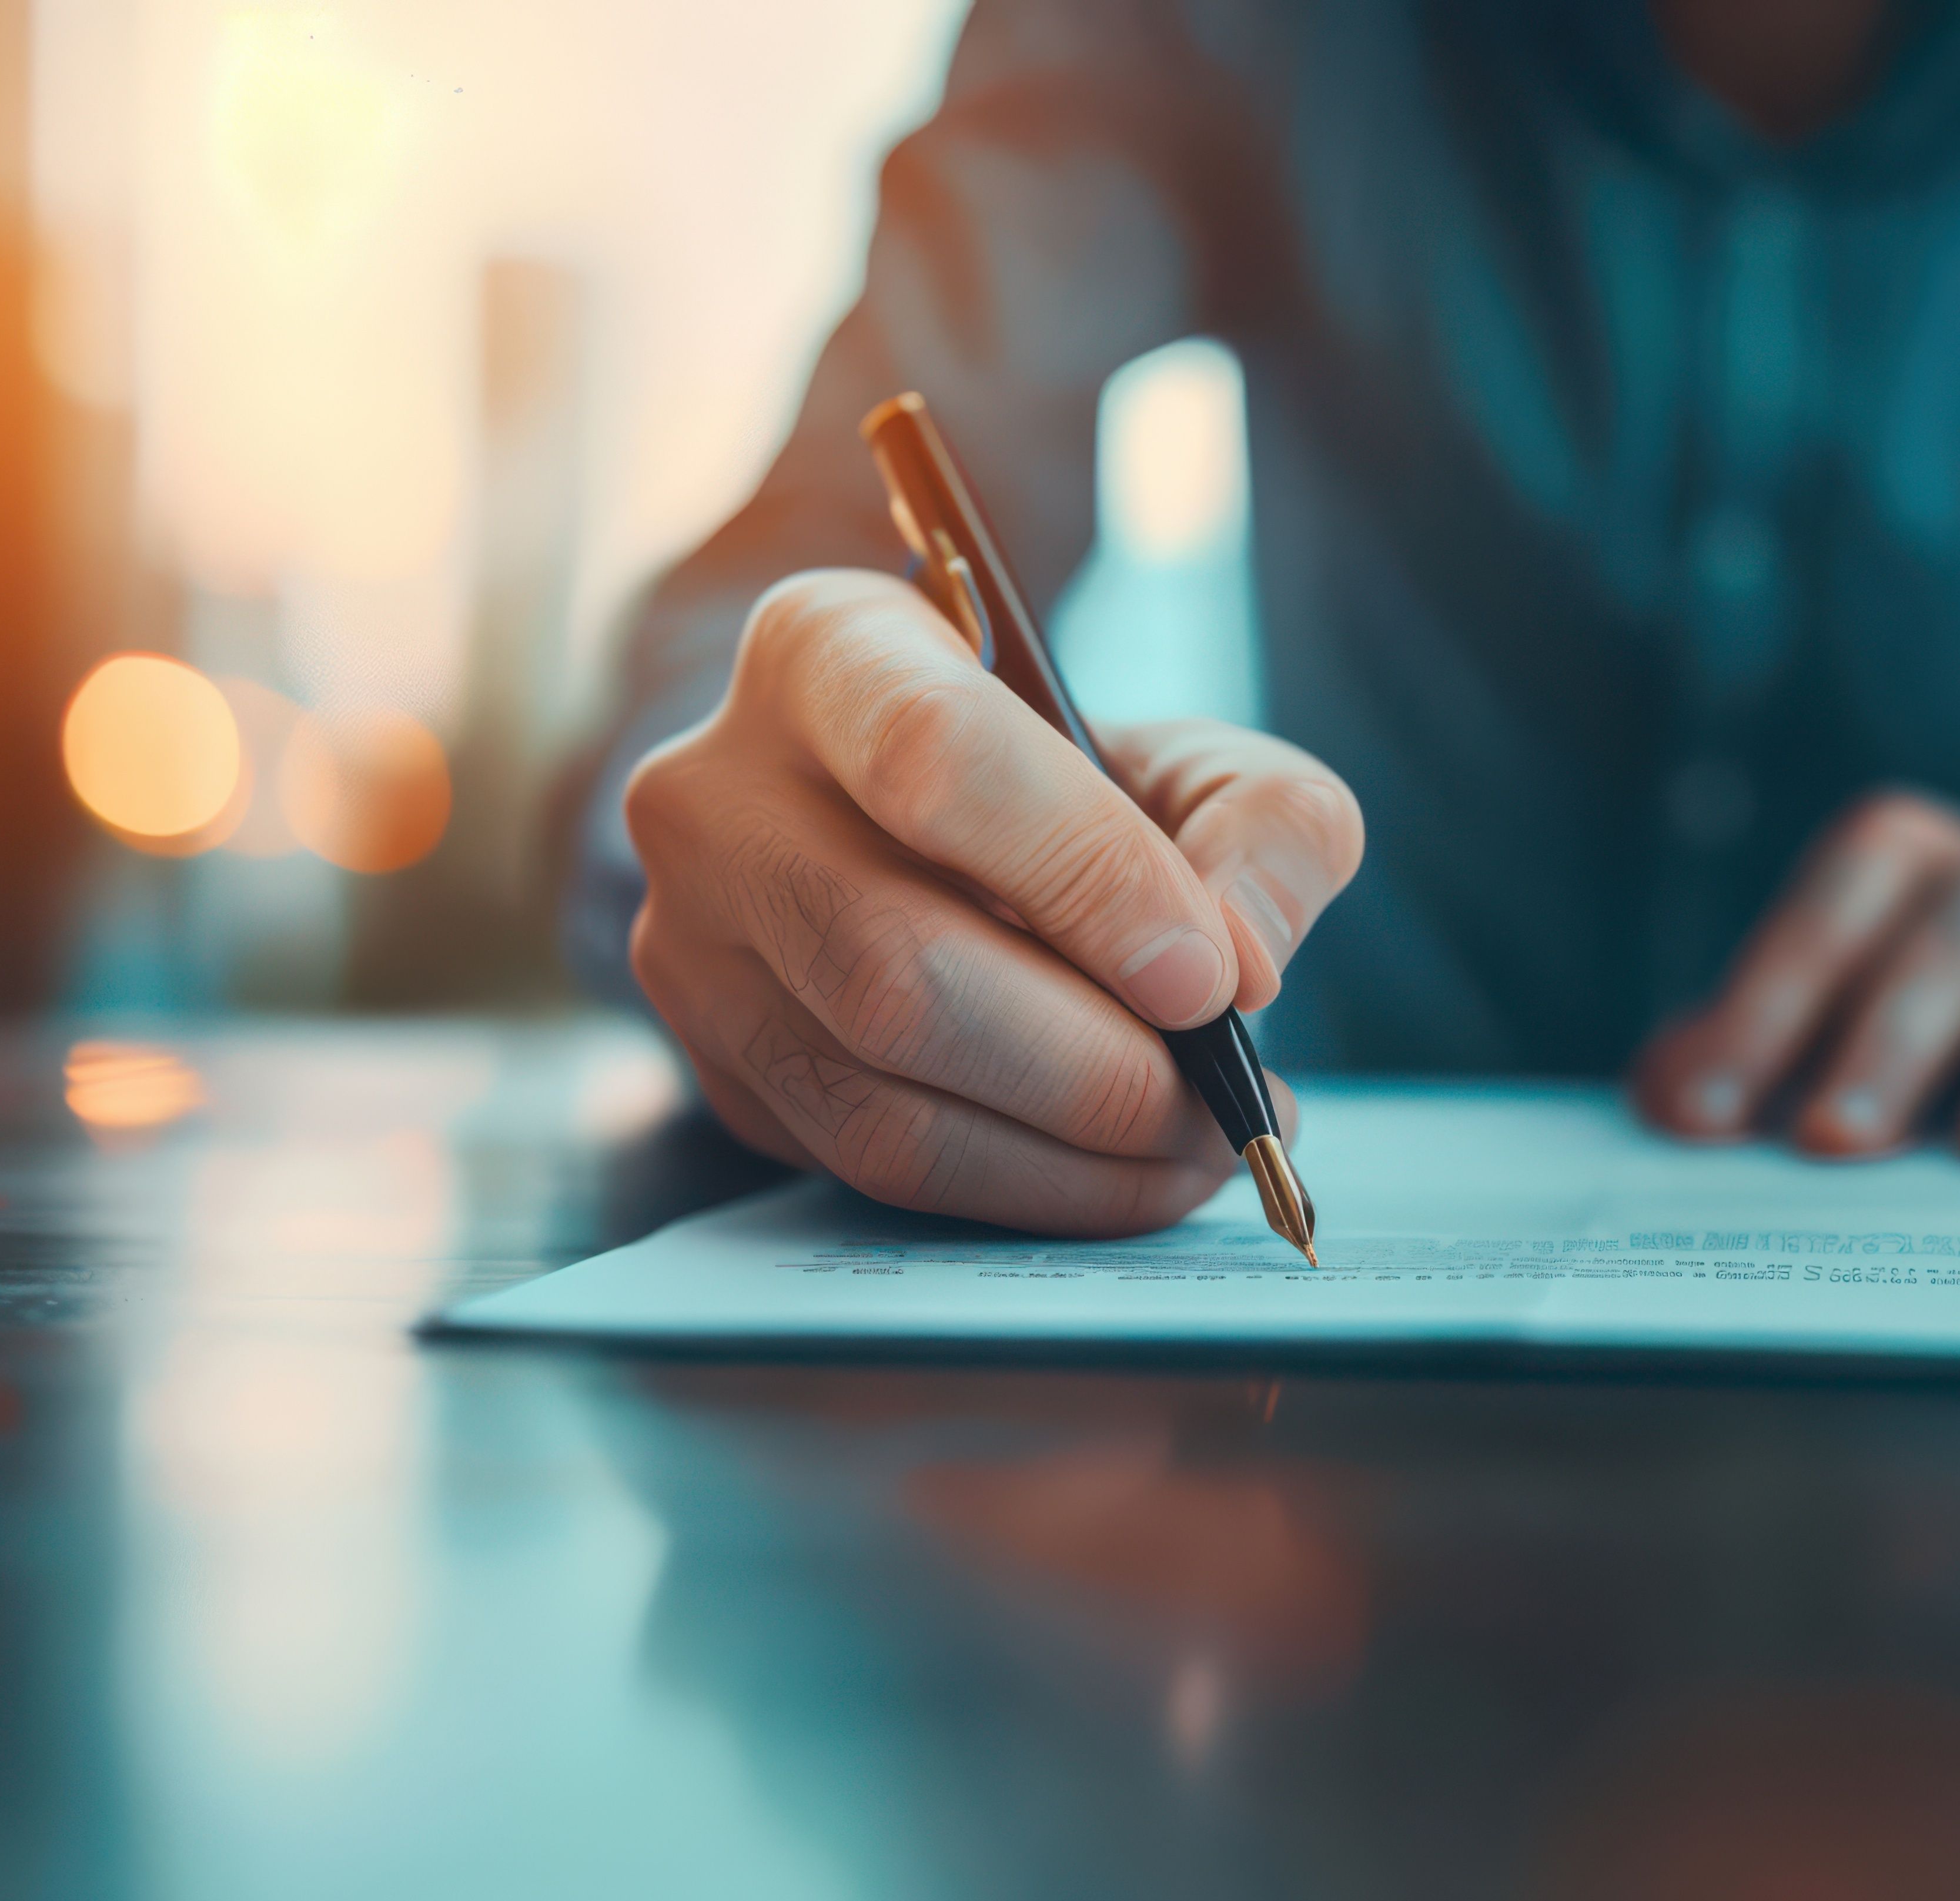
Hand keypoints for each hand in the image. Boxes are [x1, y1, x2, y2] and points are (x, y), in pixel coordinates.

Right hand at [623, 569, 1363, 1233]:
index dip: (1083, 878)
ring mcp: (693, 946)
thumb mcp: (1193, 757)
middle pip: (893, 965)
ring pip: (877, 1097)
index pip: (934, 758)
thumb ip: (1267, 827)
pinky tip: (1122, 1173)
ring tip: (1197, 1147)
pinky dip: (1024, 1192)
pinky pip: (870, 1169)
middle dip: (1094, 1064)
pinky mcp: (719, 1066)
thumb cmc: (1072, 787)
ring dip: (1073, 1154)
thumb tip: (1243, 965)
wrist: (924, 839)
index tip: (1210, 979)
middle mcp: (716, 796)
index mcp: (827, 649)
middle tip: (1222, 1099)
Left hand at [1631, 790, 1959, 1160]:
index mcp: (1901, 868)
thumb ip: (1752, 1042)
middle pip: (1941, 954)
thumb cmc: (1943, 1001)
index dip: (1755, 1016)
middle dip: (1883, 1047)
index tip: (1693, 1117)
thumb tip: (1653, 1091)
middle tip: (1830, 1143)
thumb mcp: (1844, 1001)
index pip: (1818, 929)